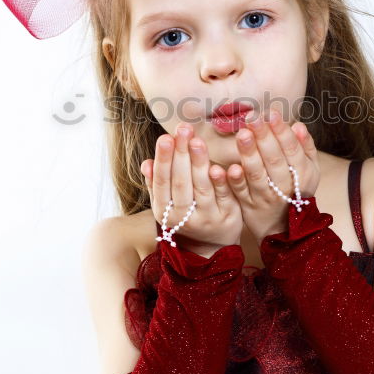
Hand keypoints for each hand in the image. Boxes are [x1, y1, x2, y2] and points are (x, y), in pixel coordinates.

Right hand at [140, 123, 243, 252]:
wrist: (214, 244)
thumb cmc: (188, 214)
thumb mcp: (168, 203)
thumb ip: (156, 183)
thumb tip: (145, 163)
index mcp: (165, 212)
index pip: (162, 182)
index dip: (163, 160)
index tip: (165, 137)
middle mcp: (183, 217)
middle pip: (180, 183)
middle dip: (180, 155)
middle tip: (182, 129)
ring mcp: (207, 218)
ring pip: (201, 188)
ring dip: (199, 163)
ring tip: (197, 140)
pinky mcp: (228, 216)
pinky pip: (223, 197)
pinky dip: (220, 182)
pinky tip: (218, 166)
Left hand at [225, 109, 320, 243]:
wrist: (283, 229)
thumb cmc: (295, 190)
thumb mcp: (309, 170)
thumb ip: (305, 147)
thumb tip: (299, 125)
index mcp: (302, 174)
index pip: (292, 150)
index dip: (282, 131)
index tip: (271, 113)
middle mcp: (285, 186)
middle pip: (274, 160)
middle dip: (264, 137)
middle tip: (253, 118)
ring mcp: (265, 197)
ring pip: (257, 174)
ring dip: (249, 154)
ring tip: (242, 134)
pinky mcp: (248, 205)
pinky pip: (241, 192)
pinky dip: (235, 181)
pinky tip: (229, 167)